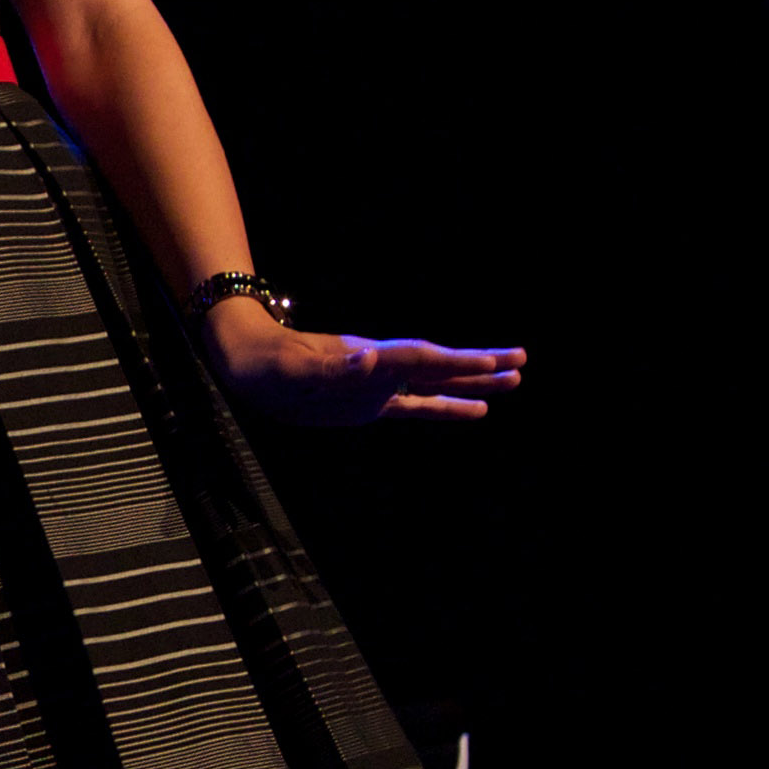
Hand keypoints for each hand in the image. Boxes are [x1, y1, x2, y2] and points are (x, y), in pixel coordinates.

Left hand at [208, 301, 523, 427]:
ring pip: (435, 383)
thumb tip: (370, 359)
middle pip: (439, 366)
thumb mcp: (292, 368)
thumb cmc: (265, 362)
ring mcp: (377, 385)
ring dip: (472, 383)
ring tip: (512, 382)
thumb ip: (332, 366)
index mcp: (368, 360)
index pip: (420, 360)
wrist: (247, 358)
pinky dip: (445, 406)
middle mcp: (380, 369)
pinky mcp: (368, 402)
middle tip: (521, 363)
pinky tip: (472, 409)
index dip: (456, 362)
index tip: (491, 362)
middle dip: (479, 366)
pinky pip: (416, 404)